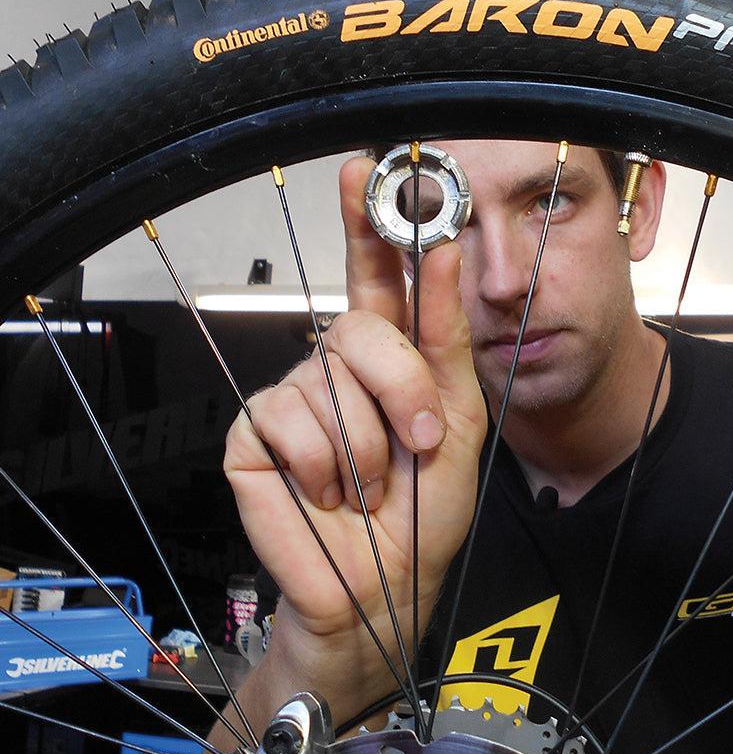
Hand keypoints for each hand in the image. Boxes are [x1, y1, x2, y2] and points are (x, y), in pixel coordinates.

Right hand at [223, 156, 486, 700]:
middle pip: (360, 325)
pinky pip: (286, 422)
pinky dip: (321, 469)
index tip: (372, 167)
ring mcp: (290, 397)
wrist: (384, 587)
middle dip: (402, 388)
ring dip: (367, 447)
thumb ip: (445, 338)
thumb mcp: (458, 420)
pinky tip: (326, 494)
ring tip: (368, 485)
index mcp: (388, 357)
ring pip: (327, 381)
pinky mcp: (252, 436)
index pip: (375, 273)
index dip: (371, 219)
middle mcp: (335, 367)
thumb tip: (441, 250)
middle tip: (419, 441)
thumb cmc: (423, 512)